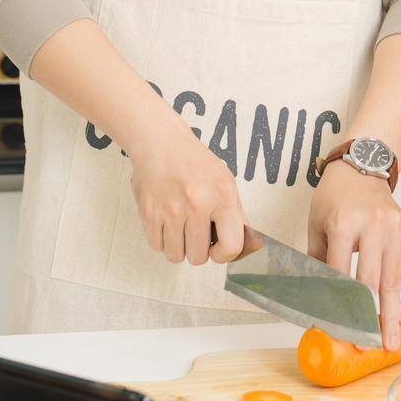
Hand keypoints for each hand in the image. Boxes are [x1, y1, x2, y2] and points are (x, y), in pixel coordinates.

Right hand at [127, 108, 261, 265]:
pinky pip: (157, 246)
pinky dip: (162, 239)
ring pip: (176, 255)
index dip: (224, 254)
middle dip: (198, 249)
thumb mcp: (226, 182)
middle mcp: (198, 203)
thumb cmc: (196, 163)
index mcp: (223, 195)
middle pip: (199, 258)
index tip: (217, 247)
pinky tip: (166, 220)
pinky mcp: (149, 213)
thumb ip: (237, 216)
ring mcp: (171, 209)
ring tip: (181, 225)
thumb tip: (251, 246)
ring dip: (179, 246)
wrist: (162, 142)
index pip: (231, 247)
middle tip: (196, 230)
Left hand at [308, 161, 400, 350]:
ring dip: (389, 314)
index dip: (339, 306)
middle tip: (368, 346)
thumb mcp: (316, 226)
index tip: (338, 330)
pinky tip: (397, 314)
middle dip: (369, 319)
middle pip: (371, 283)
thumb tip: (320, 301)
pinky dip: (396, 292)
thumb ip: (319, 264)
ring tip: (389, 341)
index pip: (341, 277)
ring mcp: (393, 227)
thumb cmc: (334, 198)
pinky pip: (399, 268)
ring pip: (390, 280)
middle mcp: (371, 225)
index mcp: (343, 224)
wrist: (363, 166)